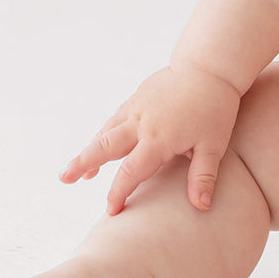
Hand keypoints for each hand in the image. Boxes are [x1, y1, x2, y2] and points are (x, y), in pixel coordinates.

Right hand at [59, 61, 242, 215]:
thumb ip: (203, 176)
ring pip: (106, 131)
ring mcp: (138, 107)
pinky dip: (105, 132)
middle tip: (64, 179)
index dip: (119, 193)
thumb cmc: (215, 106)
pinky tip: (101, 142)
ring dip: (89, 150)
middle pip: (105, 147)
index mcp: (158, 139)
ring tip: (75, 170)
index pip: (131, 172)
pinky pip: (116, 117)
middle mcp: (141, 123)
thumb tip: (201, 207)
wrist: (209, 66)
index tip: (111, 211)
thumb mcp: (213, 144)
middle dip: (83, 164)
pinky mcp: (139, 96)